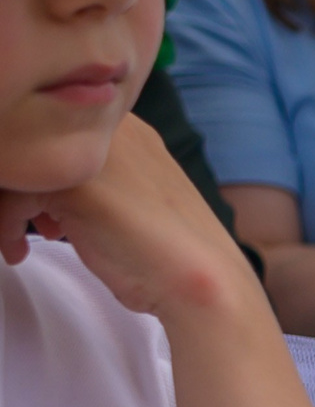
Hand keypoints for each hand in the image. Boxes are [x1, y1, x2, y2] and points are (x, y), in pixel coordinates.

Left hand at [0, 115, 254, 318]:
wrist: (202, 282)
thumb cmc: (165, 252)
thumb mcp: (126, 195)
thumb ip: (89, 177)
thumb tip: (36, 189)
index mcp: (125, 124)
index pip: (52, 130)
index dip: (36, 172)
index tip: (37, 211)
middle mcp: (109, 126)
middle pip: (29, 144)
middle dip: (16, 188)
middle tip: (20, 226)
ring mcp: (93, 153)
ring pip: (15, 168)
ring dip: (7, 208)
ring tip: (18, 240)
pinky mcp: (76, 186)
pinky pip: (10, 196)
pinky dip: (5, 227)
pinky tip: (21, 252)